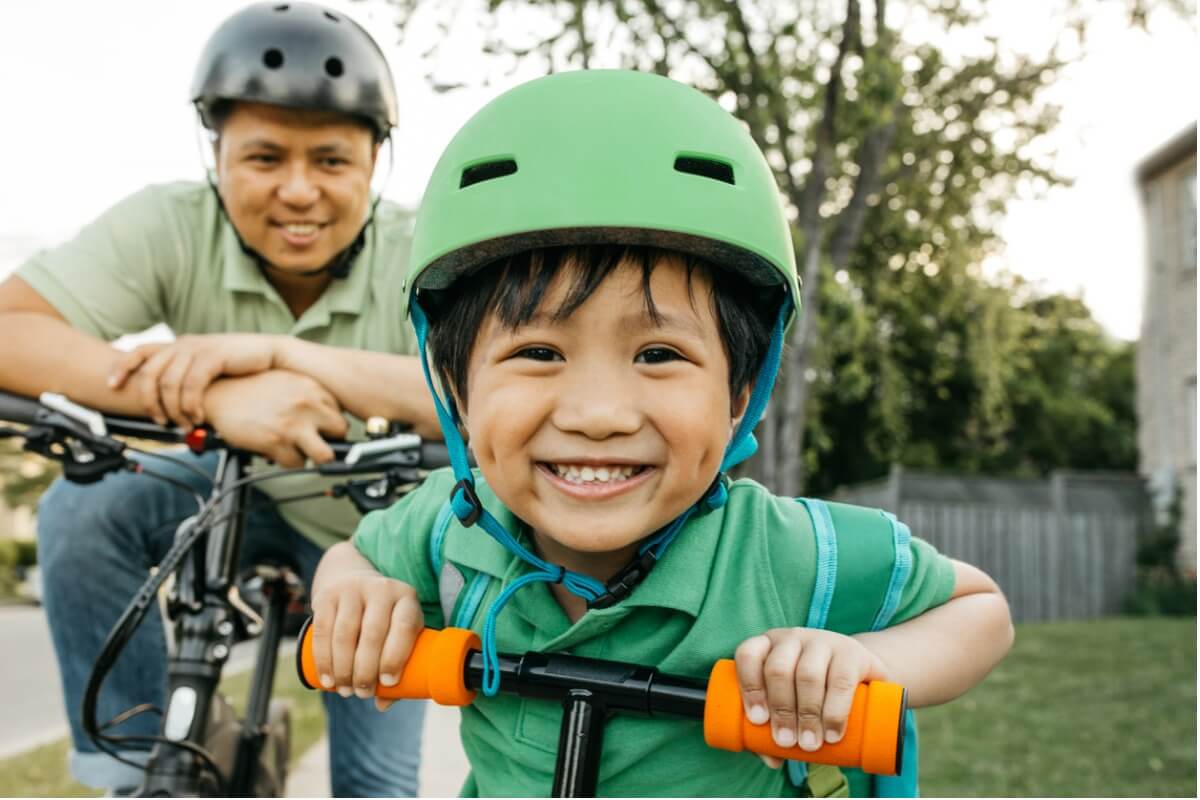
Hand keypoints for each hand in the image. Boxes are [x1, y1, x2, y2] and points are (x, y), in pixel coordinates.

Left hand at [108, 334, 281, 426]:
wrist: (269, 354)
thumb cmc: (238, 365)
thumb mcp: (205, 368)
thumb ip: (185, 377)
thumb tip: (166, 399)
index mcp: (177, 345)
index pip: (138, 352)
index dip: (121, 367)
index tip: (111, 385)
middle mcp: (183, 344)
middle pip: (149, 373)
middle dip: (149, 401)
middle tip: (159, 421)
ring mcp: (198, 349)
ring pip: (169, 383)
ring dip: (173, 409)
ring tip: (184, 423)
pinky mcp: (214, 356)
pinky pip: (192, 385)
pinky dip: (191, 405)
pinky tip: (198, 416)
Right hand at [202, 370, 347, 465]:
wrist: (217, 394)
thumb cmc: (249, 388)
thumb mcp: (286, 380)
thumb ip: (308, 395)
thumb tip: (325, 415)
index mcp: (312, 386)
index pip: (341, 412)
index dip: (330, 425)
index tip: (324, 431)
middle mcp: (308, 403)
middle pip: (340, 433)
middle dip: (330, 441)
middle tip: (315, 443)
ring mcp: (294, 423)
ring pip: (326, 455)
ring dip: (314, 458)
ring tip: (301, 453)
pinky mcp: (278, 441)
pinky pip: (297, 465)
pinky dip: (289, 463)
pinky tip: (279, 453)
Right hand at [309, 562, 423, 711]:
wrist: (353, 582)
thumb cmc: (384, 619)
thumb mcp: (398, 633)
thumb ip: (398, 666)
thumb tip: (383, 704)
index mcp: (406, 598)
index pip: (404, 626)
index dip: (396, 656)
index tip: (388, 683)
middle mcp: (381, 589)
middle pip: (372, 634)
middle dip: (366, 670)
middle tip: (362, 693)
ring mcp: (352, 589)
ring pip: (345, 635)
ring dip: (343, 669)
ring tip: (346, 691)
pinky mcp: (327, 596)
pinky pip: (323, 631)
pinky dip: (324, 660)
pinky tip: (328, 680)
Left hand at [734, 628, 888, 768]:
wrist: (860, 673)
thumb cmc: (813, 692)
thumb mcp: (791, 704)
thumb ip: (775, 730)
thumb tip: (771, 759)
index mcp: (768, 647)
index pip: (749, 656)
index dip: (750, 687)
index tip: (758, 720)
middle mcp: (792, 639)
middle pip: (778, 669)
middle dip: (780, 709)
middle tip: (786, 741)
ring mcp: (823, 642)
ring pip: (808, 675)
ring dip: (806, 714)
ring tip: (809, 744)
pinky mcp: (852, 653)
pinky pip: (841, 681)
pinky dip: (835, 711)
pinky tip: (832, 733)